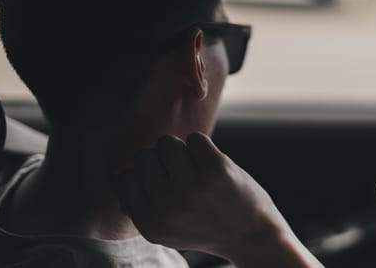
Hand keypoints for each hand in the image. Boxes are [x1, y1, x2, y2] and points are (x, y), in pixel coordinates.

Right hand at [113, 133, 322, 266]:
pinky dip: (203, 147)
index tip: (165, 183)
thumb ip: (141, 205)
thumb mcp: (167, 229)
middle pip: (144, 156)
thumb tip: (121, 172)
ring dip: (181, 150)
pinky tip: (213, 165)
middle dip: (161, 160)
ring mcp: (193, 189)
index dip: (145, 174)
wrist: (254, 236)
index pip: (124, 177)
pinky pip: (195, 138)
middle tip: (184, 175)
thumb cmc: (207, 225)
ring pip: (167, 143)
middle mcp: (168, 209)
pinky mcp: (217, 171)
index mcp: (151, 225)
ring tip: (197, 168)